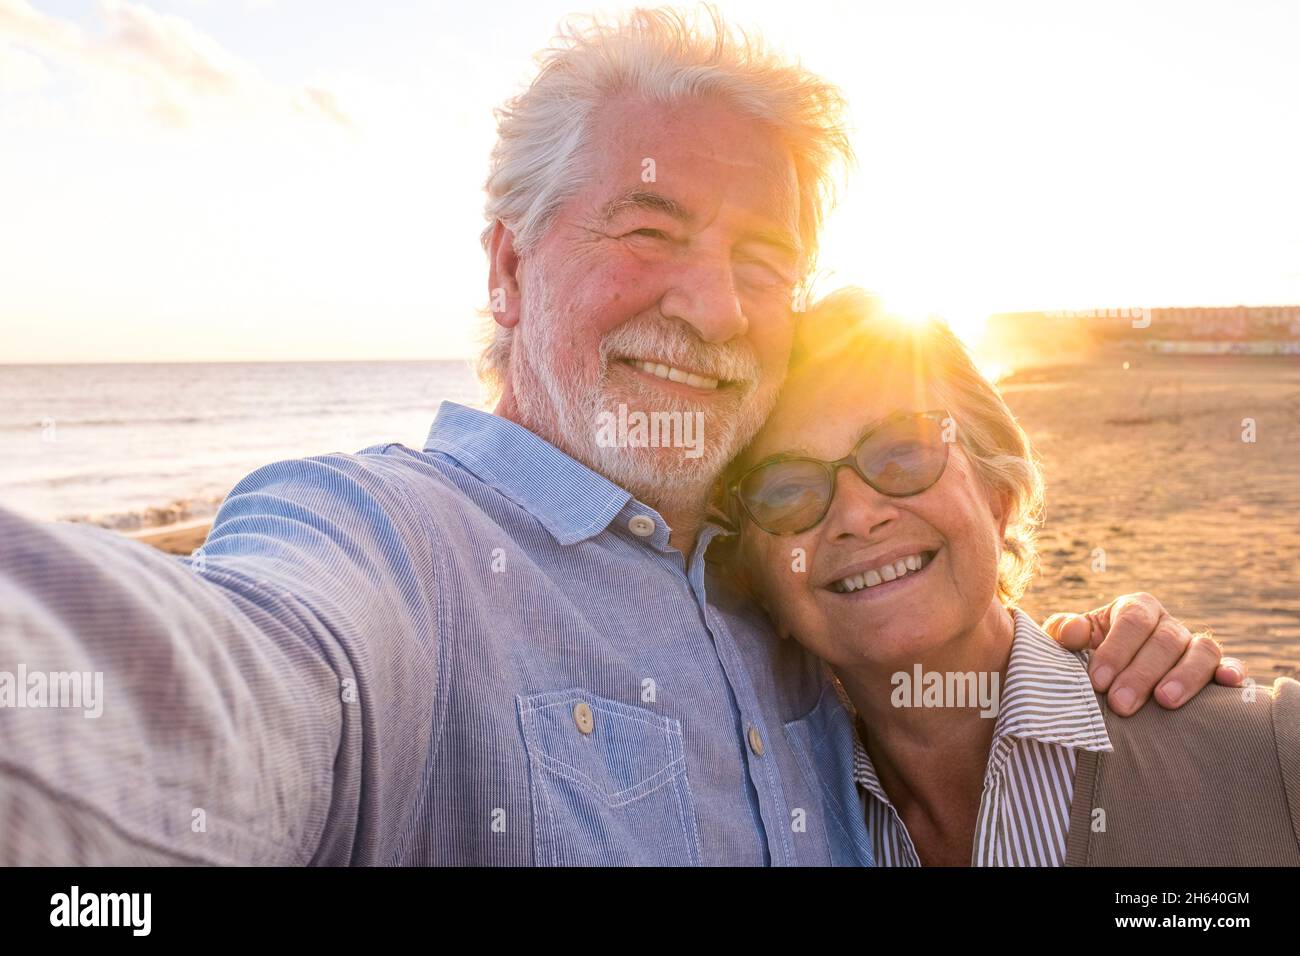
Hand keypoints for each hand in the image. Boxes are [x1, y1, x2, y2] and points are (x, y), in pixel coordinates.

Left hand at [1041, 592, 1245, 715]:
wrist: (1110, 679)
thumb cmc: (1085, 656)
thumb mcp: (1069, 642)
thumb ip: (1064, 632)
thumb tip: (1075, 630)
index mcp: (1136, 608)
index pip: (1132, 621)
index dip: (1116, 650)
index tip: (1098, 682)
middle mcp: (1168, 624)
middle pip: (1165, 641)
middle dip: (1141, 674)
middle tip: (1121, 704)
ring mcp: (1193, 645)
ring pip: (1202, 651)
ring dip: (1186, 676)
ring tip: (1165, 702)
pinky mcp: (1213, 669)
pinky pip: (1230, 664)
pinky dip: (1233, 671)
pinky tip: (1227, 684)